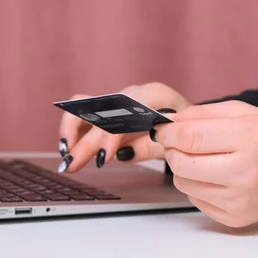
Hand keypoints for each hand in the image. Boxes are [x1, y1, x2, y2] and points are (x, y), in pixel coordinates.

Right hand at [57, 82, 190, 172]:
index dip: (111, 136)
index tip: (103, 156)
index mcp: (154, 95)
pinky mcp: (112, 110)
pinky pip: (86, 114)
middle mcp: (133, 94)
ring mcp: (120, 100)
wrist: (190, 121)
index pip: (125, 113)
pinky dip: (76, 130)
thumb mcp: (177, 141)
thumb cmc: (186, 129)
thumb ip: (151, 147)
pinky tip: (69, 148)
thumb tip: (124, 154)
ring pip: (86, 108)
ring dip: (72, 133)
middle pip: (102, 113)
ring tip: (67, 157)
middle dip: (85, 142)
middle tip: (73, 164)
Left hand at [152, 100, 257, 226]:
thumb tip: (171, 121)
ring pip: (184, 184)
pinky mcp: (234, 217)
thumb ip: (205, 113)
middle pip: (182, 163)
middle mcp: (245, 171)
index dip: (169, 132)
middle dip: (173, 150)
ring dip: (184, 169)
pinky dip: (198, 186)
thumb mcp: (246, 112)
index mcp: (250, 137)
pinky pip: (196, 200)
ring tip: (202, 161)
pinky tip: (215, 178)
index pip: (190, 137)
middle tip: (181, 144)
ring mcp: (239, 199)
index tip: (164, 129)